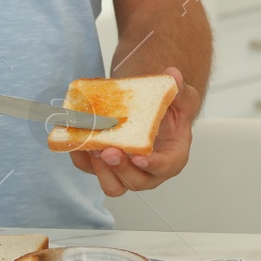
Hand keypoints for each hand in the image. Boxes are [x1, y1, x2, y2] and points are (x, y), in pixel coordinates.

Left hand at [70, 66, 197, 197]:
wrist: (151, 110)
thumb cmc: (171, 111)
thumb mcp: (183, 98)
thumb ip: (180, 90)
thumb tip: (173, 76)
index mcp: (172, 157)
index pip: (165, 167)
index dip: (153, 165)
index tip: (139, 158)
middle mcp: (149, 171)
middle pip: (136, 181)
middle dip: (121, 168)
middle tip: (109, 151)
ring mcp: (126, 171)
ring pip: (113, 185)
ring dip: (101, 170)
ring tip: (93, 148)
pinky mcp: (106, 166)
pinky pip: (90, 169)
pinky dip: (82, 158)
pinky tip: (77, 139)